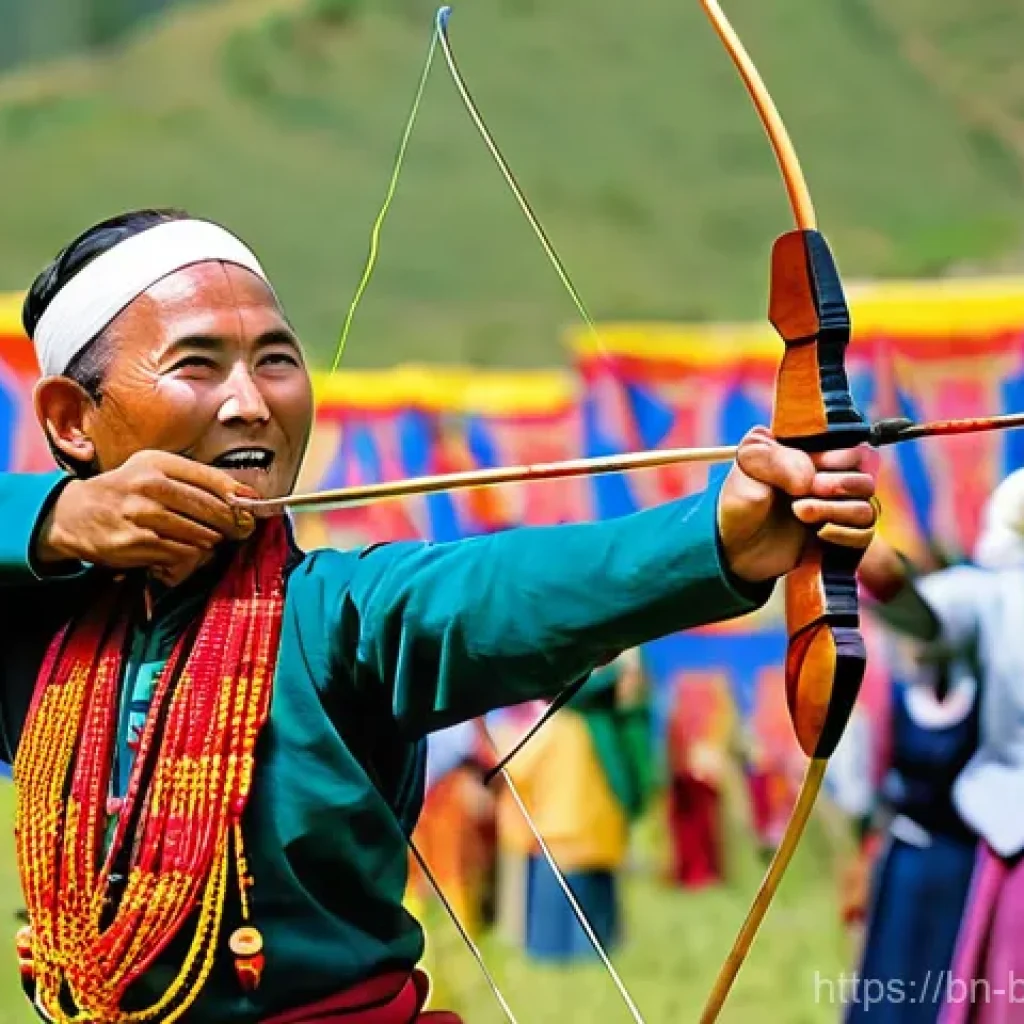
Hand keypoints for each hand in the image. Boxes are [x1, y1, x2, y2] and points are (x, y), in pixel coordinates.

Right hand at [36, 451, 256, 586]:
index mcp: (157, 463)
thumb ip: (193, 480)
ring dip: (210, 541)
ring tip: (208, 539)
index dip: (237, 494)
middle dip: (232, 522)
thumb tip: (244, 496)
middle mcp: (149, 485)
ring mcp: (142, 515)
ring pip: (200, 534)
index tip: (253, 505)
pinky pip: (182, 553)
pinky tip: (184, 550)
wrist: (75, 514)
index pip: (210, 478)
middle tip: (240, 529)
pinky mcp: (137, 543)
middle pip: (210, 509)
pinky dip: (190, 556)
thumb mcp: (153, 471)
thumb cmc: (125, 491)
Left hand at [718, 427, 876, 582]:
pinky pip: (864, 534)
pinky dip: (846, 534)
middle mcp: (831, 480)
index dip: (836, 457)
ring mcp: (836, 510)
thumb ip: (775, 461)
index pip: (851, 448)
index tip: (811, 466)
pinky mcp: (838, 538)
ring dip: (836, 509)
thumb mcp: (746, 471)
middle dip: (840, 483)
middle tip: (807, 490)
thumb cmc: (739, 503)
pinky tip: (820, 534)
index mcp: (814, 456)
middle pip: (865, 476)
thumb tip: (809, 480)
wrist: (735, 549)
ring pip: (867, 507)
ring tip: (800, 512)